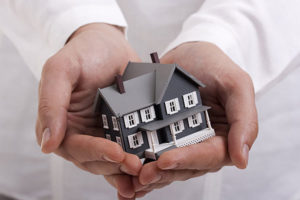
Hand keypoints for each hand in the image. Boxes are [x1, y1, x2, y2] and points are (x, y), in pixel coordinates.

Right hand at [35, 23, 141, 197]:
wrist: (108, 44)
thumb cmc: (83, 52)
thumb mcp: (61, 69)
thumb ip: (51, 103)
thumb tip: (47, 144)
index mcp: (61, 124)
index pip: (76, 147)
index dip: (96, 153)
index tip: (117, 153)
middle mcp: (81, 133)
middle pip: (95, 161)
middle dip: (116, 166)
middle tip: (137, 167)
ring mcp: (102, 133)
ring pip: (112, 161)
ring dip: (127, 171)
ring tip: (146, 175)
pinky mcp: (121, 130)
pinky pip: (128, 150)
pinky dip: (137, 161)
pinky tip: (150, 168)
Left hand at [131, 42, 257, 197]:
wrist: (188, 54)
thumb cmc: (214, 66)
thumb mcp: (236, 84)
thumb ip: (245, 120)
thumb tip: (242, 161)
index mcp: (224, 137)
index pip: (209, 156)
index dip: (188, 160)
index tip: (165, 160)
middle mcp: (202, 144)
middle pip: (186, 167)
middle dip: (164, 173)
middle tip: (142, 175)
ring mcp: (181, 142)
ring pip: (168, 167)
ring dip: (151, 175)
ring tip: (131, 179)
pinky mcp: (162, 136)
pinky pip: (154, 155)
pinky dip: (142, 165)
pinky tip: (126, 174)